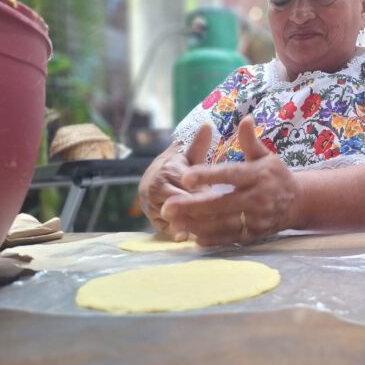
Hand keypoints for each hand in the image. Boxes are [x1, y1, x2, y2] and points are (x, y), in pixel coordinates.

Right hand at [138, 124, 211, 238]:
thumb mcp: (188, 154)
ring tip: (202, 233)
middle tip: (214, 219)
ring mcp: (151, 206)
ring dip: (185, 226)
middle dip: (193, 211)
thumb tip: (206, 125)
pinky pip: (165, 230)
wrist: (155, 178)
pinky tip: (192, 239)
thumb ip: (198, 144)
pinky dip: (178, 234)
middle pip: (176, 203)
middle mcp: (154, 188)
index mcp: (166, 170)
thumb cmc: (179, 166)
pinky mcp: (153, 221)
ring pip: (169, 218)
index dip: (197, 192)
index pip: (183, 184)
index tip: (211, 196)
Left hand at [161, 115, 300, 246]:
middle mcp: (258, 198)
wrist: (298, 203)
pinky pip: (231, 238)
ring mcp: (256, 219)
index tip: (185, 176)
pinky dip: (213, 240)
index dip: (208, 175)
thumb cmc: (276, 175)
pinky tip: (194, 237)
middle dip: (193, 206)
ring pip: (223, 224)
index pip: (230, 174)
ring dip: (197, 225)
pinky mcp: (255, 234)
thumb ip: (251, 141)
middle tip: (167, 207)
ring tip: (174, 222)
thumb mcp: (267, 156)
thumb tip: (245, 118)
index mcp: (258, 175)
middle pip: (221, 203)